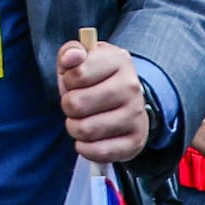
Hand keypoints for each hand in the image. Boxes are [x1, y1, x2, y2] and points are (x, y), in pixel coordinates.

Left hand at [57, 32, 153, 162]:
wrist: (125, 103)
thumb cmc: (95, 80)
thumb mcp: (81, 60)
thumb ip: (70, 53)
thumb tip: (71, 58)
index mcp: (119, 60)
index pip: (77, 74)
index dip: (68, 80)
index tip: (75, 82)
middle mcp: (132, 87)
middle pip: (76, 104)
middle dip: (68, 107)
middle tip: (76, 105)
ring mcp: (136, 115)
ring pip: (85, 129)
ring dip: (74, 128)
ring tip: (82, 121)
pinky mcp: (137, 141)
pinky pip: (99, 152)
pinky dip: (85, 148)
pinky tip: (88, 140)